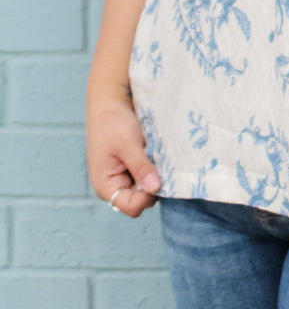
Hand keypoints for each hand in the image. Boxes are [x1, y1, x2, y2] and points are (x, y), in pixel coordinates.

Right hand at [86, 92, 160, 217]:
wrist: (110, 102)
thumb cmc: (112, 122)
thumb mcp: (128, 144)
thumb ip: (140, 167)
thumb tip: (154, 188)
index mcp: (105, 186)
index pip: (131, 206)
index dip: (147, 197)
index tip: (159, 179)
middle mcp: (115, 187)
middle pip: (141, 201)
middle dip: (153, 187)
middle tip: (162, 167)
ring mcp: (125, 179)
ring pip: (148, 190)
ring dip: (156, 178)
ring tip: (159, 159)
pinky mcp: (133, 170)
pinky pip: (149, 178)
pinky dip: (156, 170)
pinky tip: (159, 157)